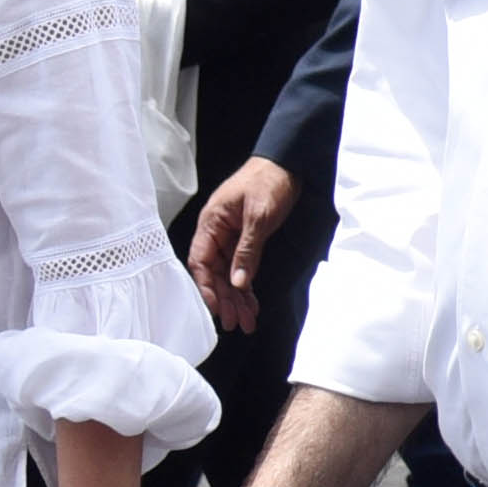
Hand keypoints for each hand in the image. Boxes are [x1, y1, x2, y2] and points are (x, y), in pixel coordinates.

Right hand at [187, 156, 299, 330]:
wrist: (287, 163)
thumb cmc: (268, 181)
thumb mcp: (258, 217)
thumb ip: (247, 250)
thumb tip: (237, 282)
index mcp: (211, 223)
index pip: (200, 261)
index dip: (206, 286)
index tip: (216, 308)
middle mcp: (216, 232)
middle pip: (215, 273)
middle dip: (226, 299)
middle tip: (236, 323)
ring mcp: (230, 237)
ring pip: (229, 274)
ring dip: (237, 298)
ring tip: (246, 322)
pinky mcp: (244, 239)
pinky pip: (241, 267)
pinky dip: (247, 286)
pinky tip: (252, 304)